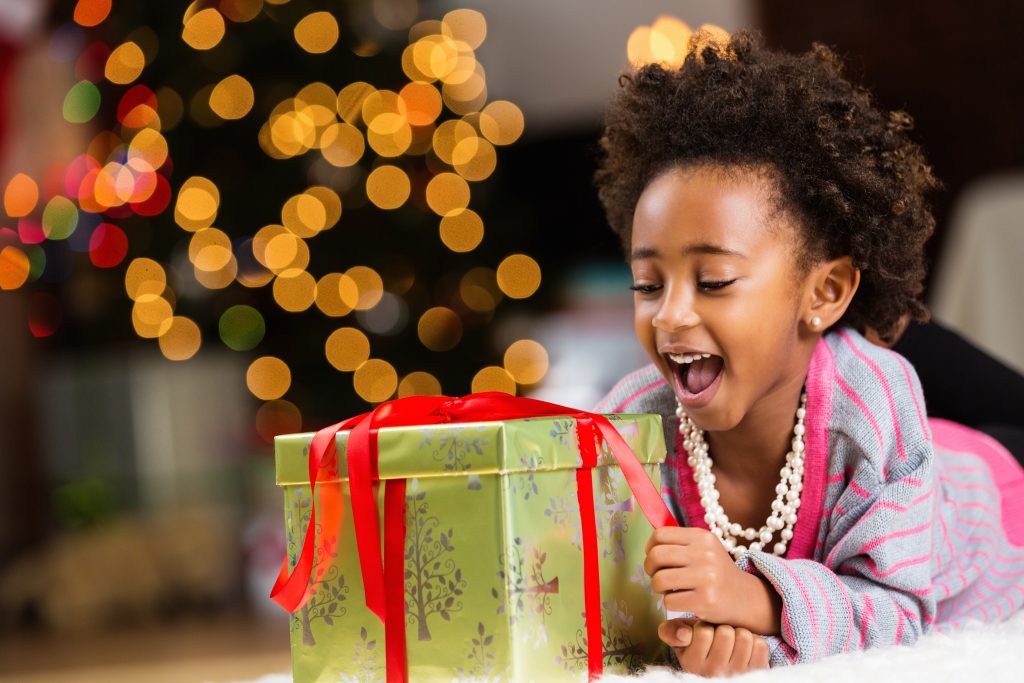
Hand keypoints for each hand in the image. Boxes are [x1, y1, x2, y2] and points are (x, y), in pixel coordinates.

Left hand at [644, 527, 780, 632]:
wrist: (744, 597)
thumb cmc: (715, 572)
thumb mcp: (704, 548)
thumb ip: (679, 542)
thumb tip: (648, 545)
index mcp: (702, 537)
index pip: (660, 534)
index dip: (650, 547)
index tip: (653, 556)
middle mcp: (705, 554)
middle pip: (656, 556)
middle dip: (649, 567)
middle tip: (656, 574)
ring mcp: (706, 577)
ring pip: (659, 579)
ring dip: (658, 587)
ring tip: (668, 588)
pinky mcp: (705, 600)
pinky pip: (669, 601)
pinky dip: (670, 603)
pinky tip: (681, 600)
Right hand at [659, 617, 769, 676]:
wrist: (722, 675)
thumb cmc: (700, 650)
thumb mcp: (680, 642)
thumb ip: (671, 631)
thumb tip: (683, 634)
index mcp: (693, 664)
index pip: (704, 632)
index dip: (705, 626)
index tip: (704, 635)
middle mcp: (714, 673)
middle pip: (726, 632)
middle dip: (723, 629)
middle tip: (720, 638)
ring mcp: (737, 675)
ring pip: (744, 637)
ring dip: (740, 634)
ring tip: (733, 643)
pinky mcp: (757, 673)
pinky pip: (760, 645)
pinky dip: (754, 642)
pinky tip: (746, 650)